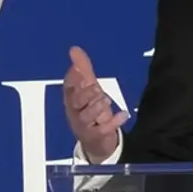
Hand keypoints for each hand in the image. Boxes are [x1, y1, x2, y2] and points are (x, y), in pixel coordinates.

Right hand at [63, 46, 127, 161]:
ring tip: (105, 100)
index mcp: (72, 100)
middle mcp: (75, 113)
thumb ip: (83, 70)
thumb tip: (74, 49)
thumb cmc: (90, 111)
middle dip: (84, 93)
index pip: (68, 88)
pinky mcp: (95, 136)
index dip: (72, 79)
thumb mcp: (88, 90)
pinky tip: (124, 114)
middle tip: (95, 87)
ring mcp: (84, 126)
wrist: (96, 142)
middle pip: (75, 102)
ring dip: (95, 107)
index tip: (77, 69)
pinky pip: (102, 130)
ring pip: (86, 116)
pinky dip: (113, 122)